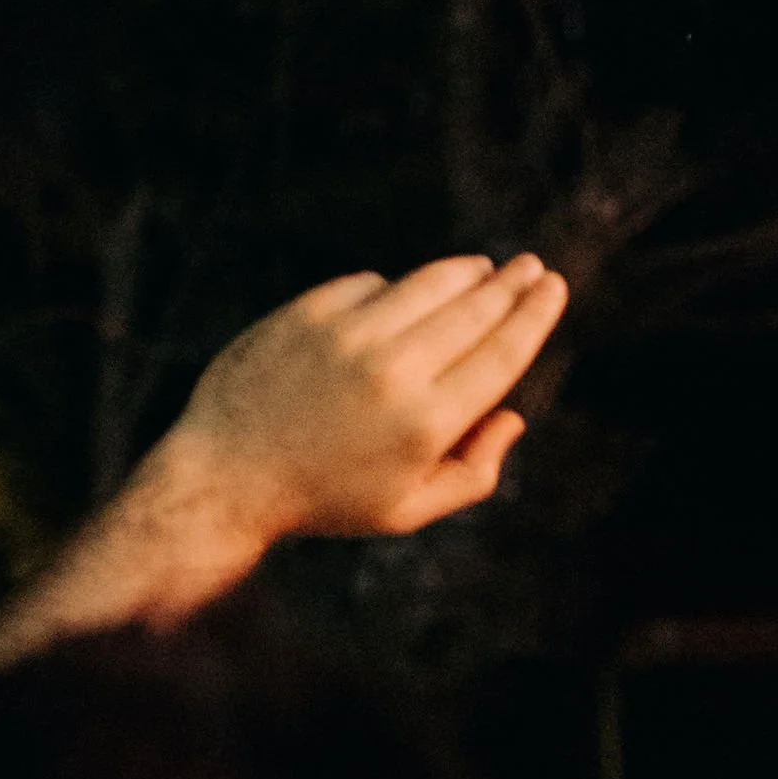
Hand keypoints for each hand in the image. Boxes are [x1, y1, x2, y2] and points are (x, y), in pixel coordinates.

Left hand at [162, 254, 569, 548]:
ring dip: (462, 272)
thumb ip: (473, 472)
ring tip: (481, 270)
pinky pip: (369, 284)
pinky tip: (399, 297)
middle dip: (510, 283)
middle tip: (529, 266)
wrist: (225, 478)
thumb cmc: (323, 499)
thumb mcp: (406, 511)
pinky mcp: (306, 314)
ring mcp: (347, 336)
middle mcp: (393, 371)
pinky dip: (391, 289)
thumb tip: (513, 417)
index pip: (502, 352)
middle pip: (474, 309)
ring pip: (426, 284)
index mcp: (427, 423)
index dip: (535, 314)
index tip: (552, 287)